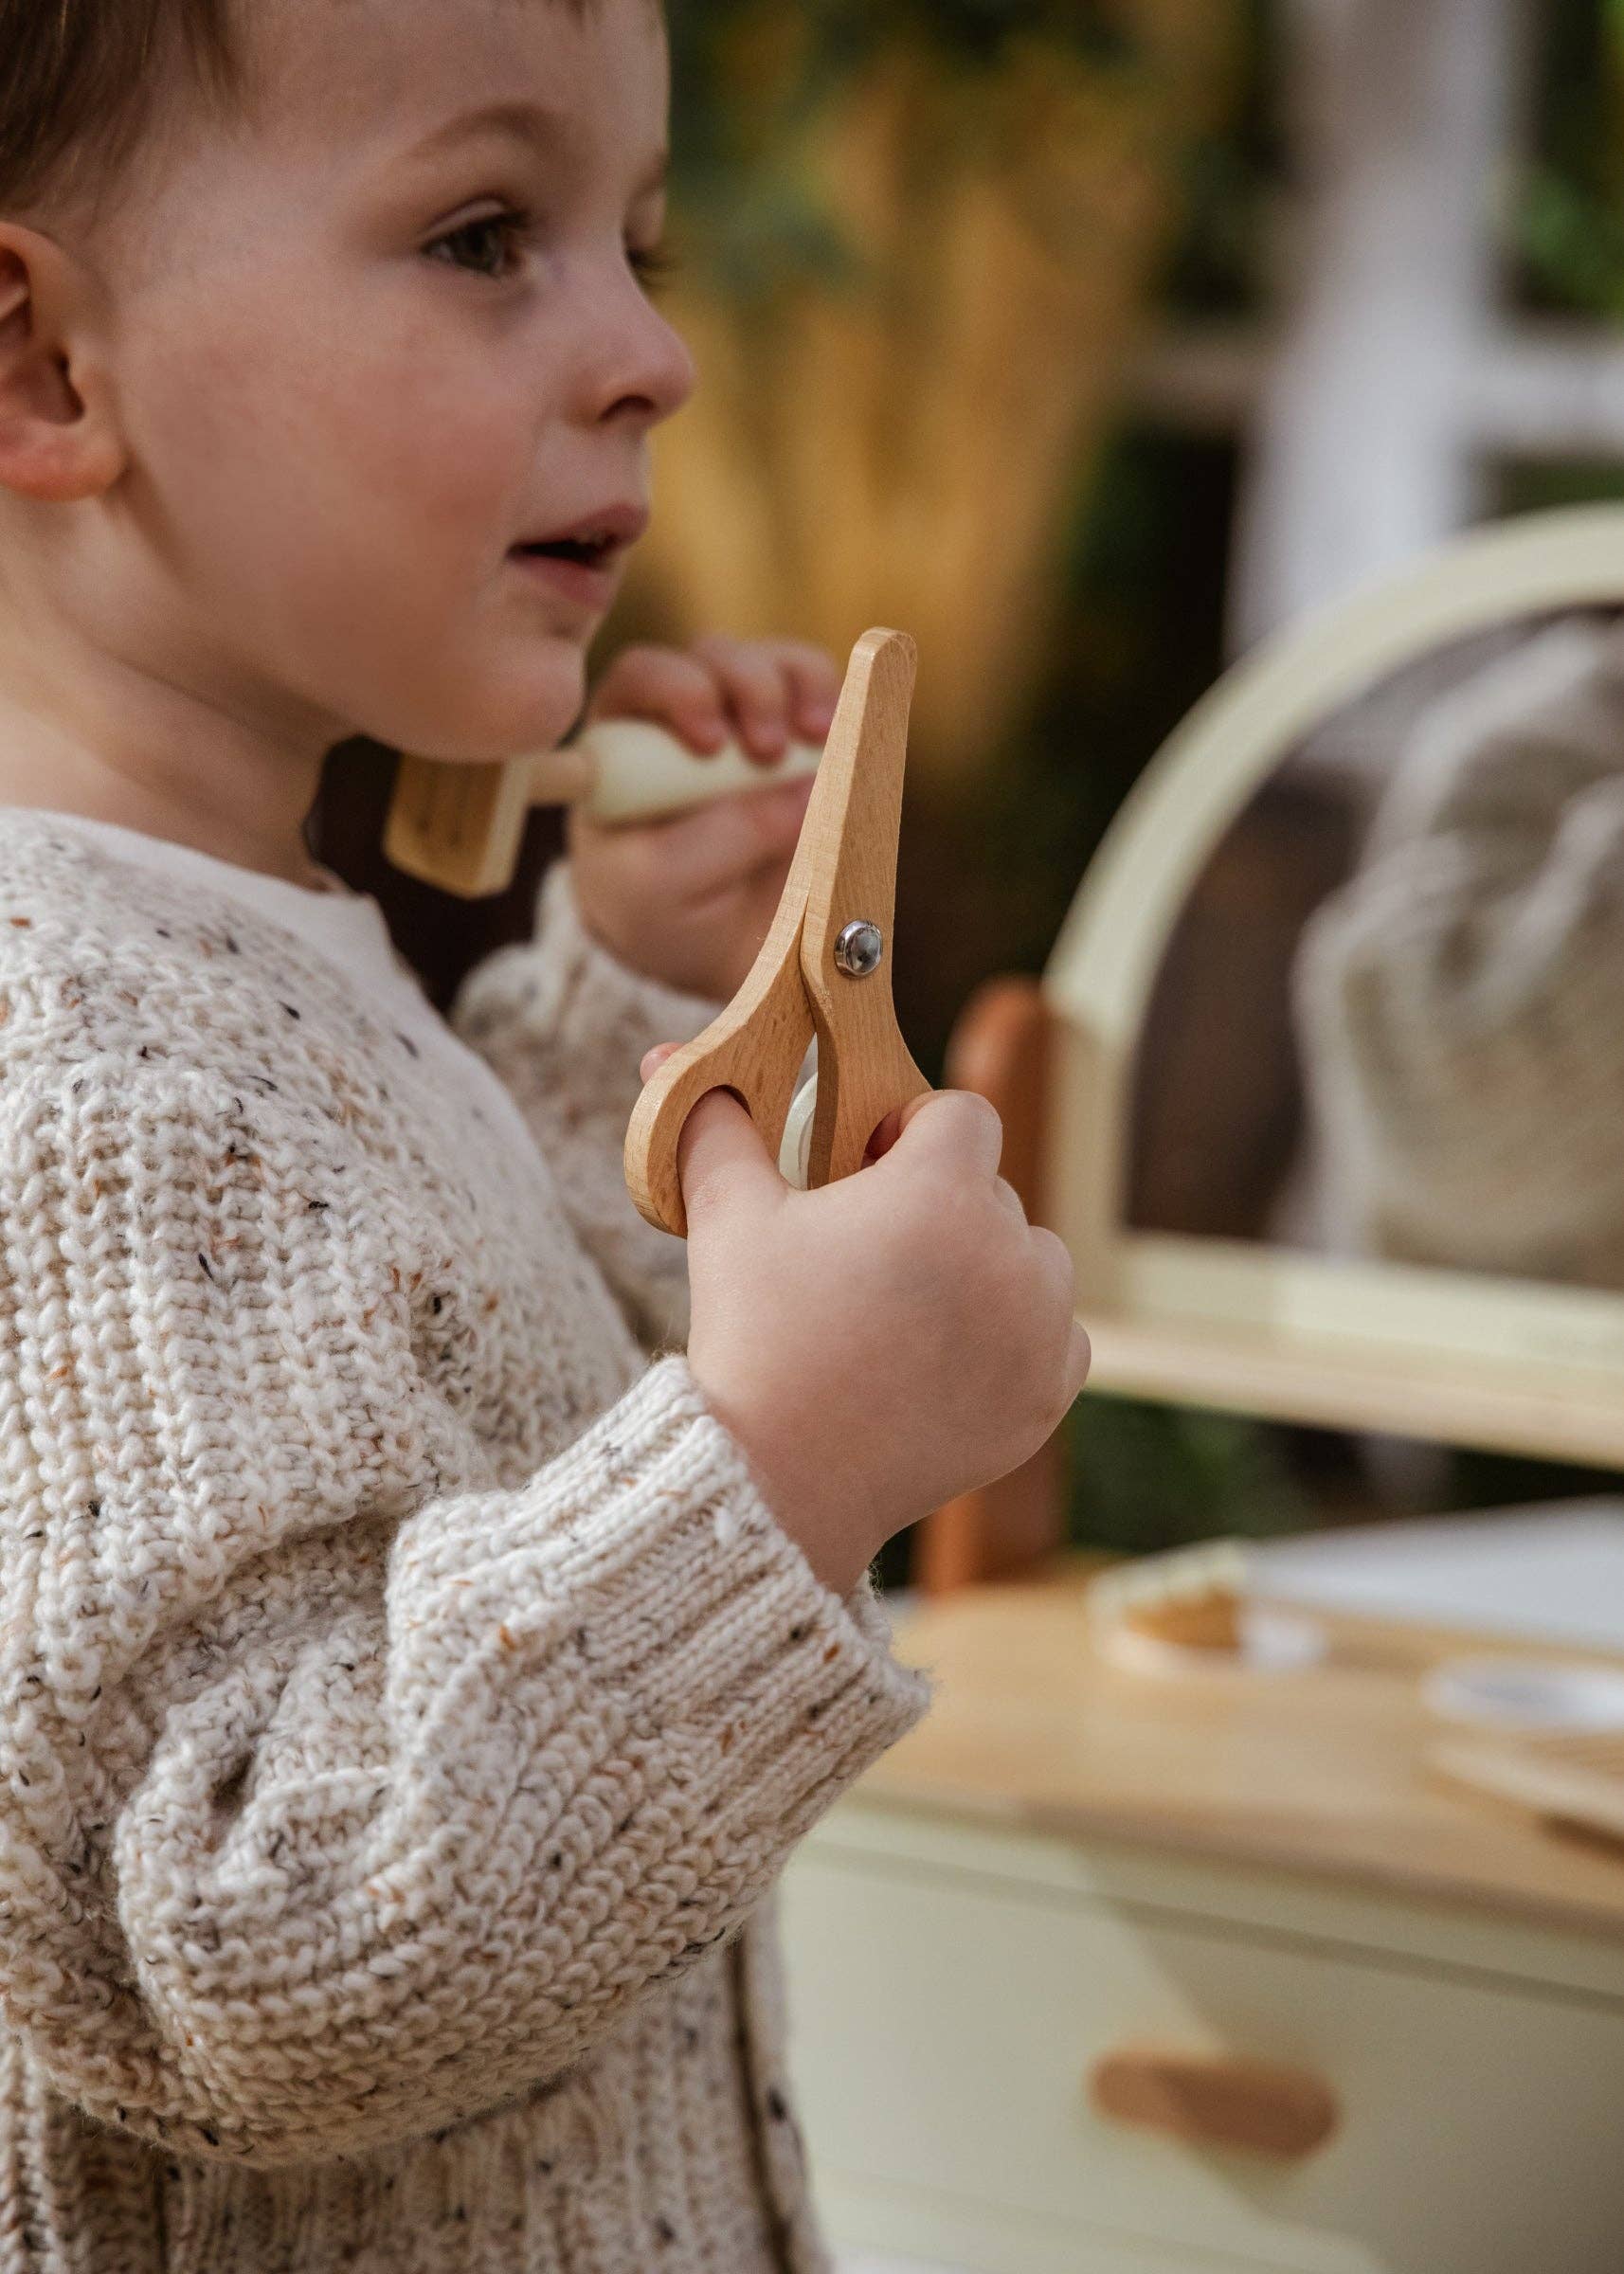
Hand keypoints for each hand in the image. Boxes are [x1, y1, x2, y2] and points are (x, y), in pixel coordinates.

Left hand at [569, 635, 840, 1001]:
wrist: (716, 951)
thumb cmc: (665, 912)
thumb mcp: (663, 887)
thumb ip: (724, 836)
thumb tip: (807, 785)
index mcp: (628, 743)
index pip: (643, 677)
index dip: (679, 690)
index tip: (710, 745)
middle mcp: (688, 716)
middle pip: (716, 658)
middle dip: (750, 689)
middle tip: (769, 751)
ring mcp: (751, 722)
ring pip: (776, 664)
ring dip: (801, 688)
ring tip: (816, 740)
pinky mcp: (806, 741)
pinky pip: (825, 695)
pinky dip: (838, 704)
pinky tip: (840, 739)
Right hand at [664, 1080, 1091, 1596]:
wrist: (781, 1481)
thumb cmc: (754, 1340)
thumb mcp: (728, 1221)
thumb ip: (714, 1127)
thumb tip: (666, 1053)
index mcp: (940, 1191)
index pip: (962, 1115)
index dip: (912, 1133)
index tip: (870, 1171)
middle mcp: (1010, 1251)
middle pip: (993, 1191)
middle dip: (942, 1209)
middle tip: (873, 1257)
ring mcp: (1039, 1326)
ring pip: (1033, 1260)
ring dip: (989, 1270)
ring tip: (913, 1308)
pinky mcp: (1047, 1392)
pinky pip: (1055, 1335)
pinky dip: (1017, 1339)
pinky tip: (948, 1356)